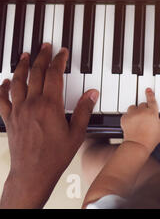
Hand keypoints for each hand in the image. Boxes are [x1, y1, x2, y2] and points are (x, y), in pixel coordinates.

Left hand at [0, 44, 98, 207]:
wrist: (33, 173)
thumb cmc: (55, 155)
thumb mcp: (76, 133)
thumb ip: (83, 110)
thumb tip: (91, 93)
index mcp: (50, 106)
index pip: (54, 75)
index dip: (58, 60)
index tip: (61, 52)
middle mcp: (32, 104)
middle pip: (35, 73)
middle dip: (41, 57)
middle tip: (45, 46)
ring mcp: (18, 111)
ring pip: (17, 81)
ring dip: (22, 66)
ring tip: (25, 55)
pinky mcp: (9, 119)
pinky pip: (2, 99)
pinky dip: (2, 88)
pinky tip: (4, 81)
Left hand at [120, 88, 159, 151]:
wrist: (137, 146)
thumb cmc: (150, 139)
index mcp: (152, 112)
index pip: (151, 100)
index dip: (150, 94)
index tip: (148, 90)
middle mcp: (142, 111)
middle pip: (143, 105)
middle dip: (144, 110)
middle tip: (146, 118)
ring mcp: (132, 114)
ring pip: (133, 107)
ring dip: (135, 111)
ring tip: (138, 120)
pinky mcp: (125, 118)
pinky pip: (126, 114)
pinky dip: (129, 117)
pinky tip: (132, 123)